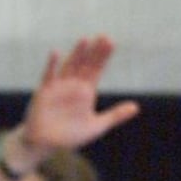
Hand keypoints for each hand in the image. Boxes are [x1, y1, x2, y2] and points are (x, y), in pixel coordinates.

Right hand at [21, 35, 139, 151]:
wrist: (45, 144)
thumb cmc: (69, 136)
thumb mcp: (96, 126)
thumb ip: (115, 115)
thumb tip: (136, 107)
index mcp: (85, 91)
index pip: (96, 69)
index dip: (103, 57)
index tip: (111, 43)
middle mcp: (72, 85)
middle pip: (85, 64)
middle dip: (94, 52)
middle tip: (104, 37)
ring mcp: (58, 87)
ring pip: (69, 66)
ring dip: (77, 54)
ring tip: (85, 40)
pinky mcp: (44, 92)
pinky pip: (48, 76)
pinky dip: (51, 65)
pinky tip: (56, 53)